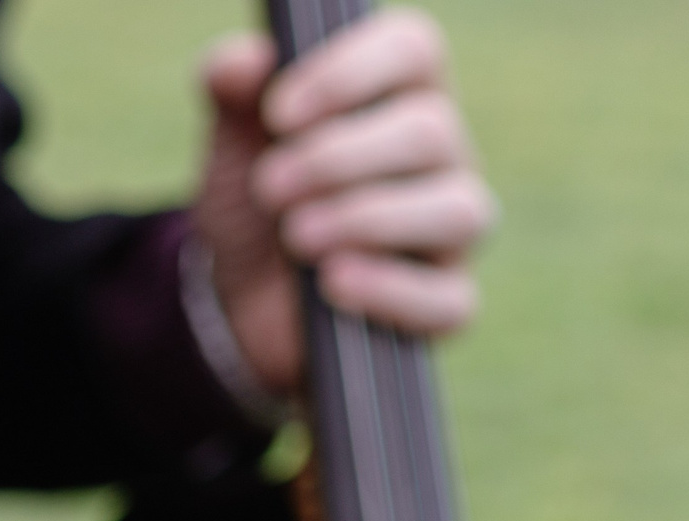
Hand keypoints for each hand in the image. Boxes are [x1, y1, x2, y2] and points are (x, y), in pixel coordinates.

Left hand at [194, 8, 495, 394]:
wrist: (241, 303)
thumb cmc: (259, 206)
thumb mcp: (235, 145)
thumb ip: (233, 91)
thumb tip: (235, 64)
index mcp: (402, 93)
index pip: (412, 49)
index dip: (347, 74)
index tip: (277, 113)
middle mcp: (443, 155)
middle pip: (429, 131)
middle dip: (336, 160)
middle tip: (270, 187)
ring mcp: (451, 232)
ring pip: (455, 211)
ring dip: (367, 220)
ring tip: (296, 235)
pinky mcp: (446, 304)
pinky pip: (450, 301)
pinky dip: (389, 290)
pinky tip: (332, 282)